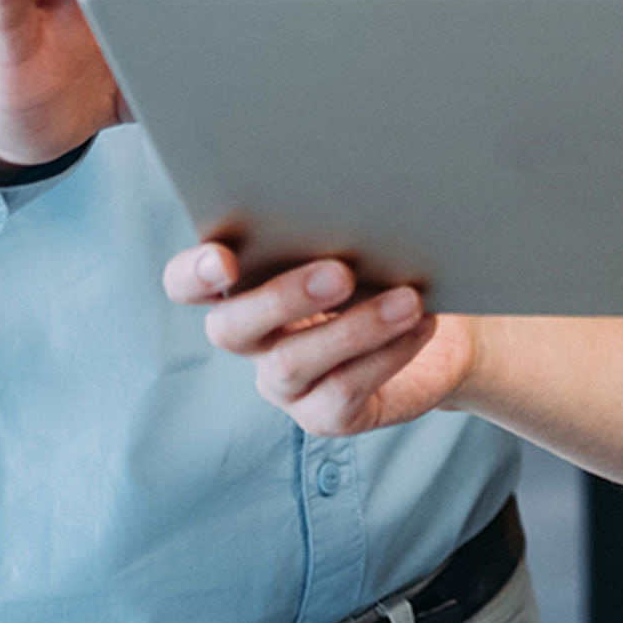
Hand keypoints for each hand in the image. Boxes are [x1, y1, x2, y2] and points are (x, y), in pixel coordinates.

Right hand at [168, 240, 478, 435]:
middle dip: (280, 298)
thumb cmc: (384, 268)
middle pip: (230, 328)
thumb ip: (332, 231)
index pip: (186, 282)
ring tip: (408, 299)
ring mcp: (283, 384)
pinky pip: (344, 391)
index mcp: (243, 285)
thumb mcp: (356, 244)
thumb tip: (351, 206)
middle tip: (339, 273)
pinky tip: (420, 324)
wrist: (437, 330)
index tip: (225, 261)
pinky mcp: (325, 417)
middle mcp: (252, 339)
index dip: (192, 273)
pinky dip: (387, 352)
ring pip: (292, 363)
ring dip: (354, 327)